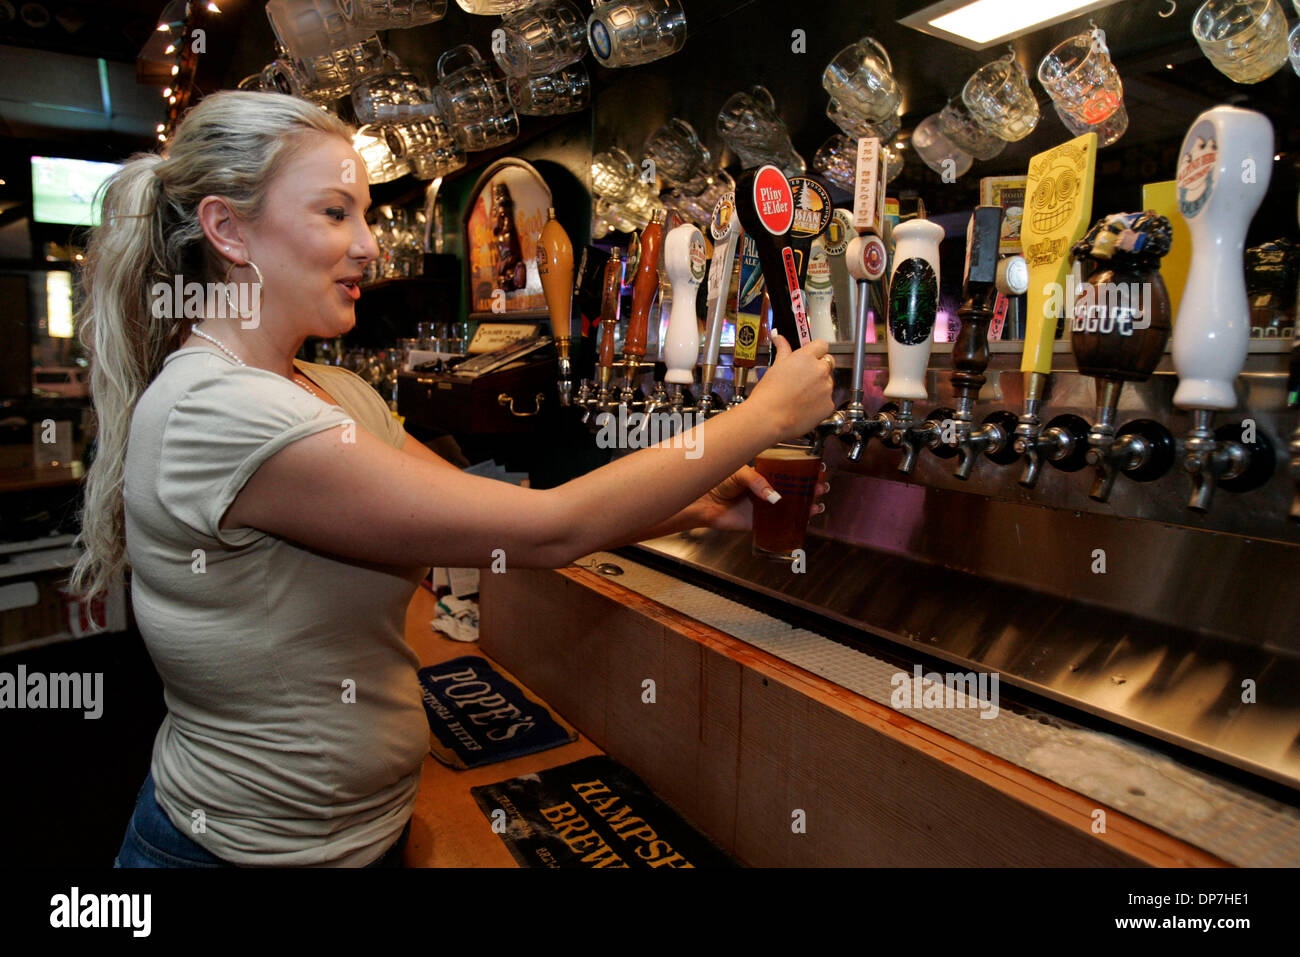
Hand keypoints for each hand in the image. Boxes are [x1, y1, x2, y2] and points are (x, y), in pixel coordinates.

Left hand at [698, 463, 829, 531]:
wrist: (703, 502)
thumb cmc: (716, 481)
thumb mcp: (740, 473)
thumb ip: (757, 482)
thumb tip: (773, 496)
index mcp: (763, 471)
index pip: (788, 468)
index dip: (804, 468)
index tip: (817, 466)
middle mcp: (766, 487)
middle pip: (795, 486)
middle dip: (811, 485)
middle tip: (821, 484)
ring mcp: (765, 504)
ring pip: (792, 503)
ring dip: (808, 502)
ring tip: (817, 500)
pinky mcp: (761, 521)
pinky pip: (781, 521)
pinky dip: (796, 520)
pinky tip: (807, 516)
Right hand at [747, 334, 836, 439]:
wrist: (769, 418)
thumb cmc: (768, 394)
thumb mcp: (775, 367)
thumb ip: (783, 350)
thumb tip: (779, 339)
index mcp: (806, 358)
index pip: (822, 345)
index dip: (816, 351)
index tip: (811, 357)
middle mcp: (820, 370)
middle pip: (828, 363)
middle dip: (819, 368)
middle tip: (803, 378)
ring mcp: (826, 388)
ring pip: (828, 382)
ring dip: (819, 386)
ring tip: (801, 395)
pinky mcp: (828, 405)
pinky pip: (828, 400)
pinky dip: (819, 403)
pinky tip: (805, 406)